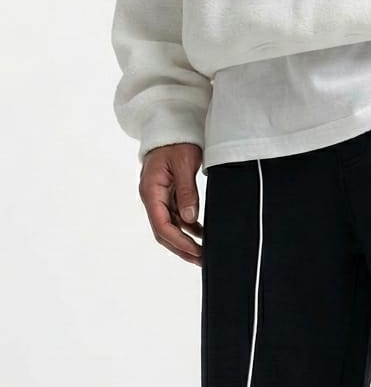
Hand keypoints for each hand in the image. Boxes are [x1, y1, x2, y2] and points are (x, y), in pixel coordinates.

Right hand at [140, 143, 203, 263]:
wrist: (171, 125)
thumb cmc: (176, 141)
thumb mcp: (184, 164)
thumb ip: (187, 192)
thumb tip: (189, 220)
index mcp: (150, 191)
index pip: (161, 225)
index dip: (179, 242)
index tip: (196, 252)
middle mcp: (152, 197)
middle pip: (164, 232)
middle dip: (182, 248)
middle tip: (202, 261)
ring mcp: (159, 197)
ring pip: (170, 227)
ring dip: (186, 241)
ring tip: (204, 253)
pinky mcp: (168, 195)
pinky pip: (176, 217)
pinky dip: (189, 228)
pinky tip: (203, 234)